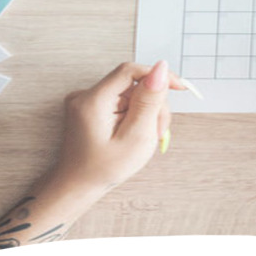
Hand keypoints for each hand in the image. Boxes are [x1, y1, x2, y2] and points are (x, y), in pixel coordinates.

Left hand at [49, 61, 183, 195]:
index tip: (178, 87)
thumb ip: (149, 101)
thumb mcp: (135, 138)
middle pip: (133, 84)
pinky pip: (121, 100)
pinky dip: (133, 114)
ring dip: (145, 111)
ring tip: (146, 136)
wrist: (77, 186)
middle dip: (152, 104)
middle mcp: (86, 95)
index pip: (131, 71)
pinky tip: (133, 132)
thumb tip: (160, 68)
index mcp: (93, 101)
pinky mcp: (91, 106)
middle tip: (158, 130)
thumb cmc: (103, 170)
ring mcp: (86, 100)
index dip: (157, 76)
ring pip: (130, 92)